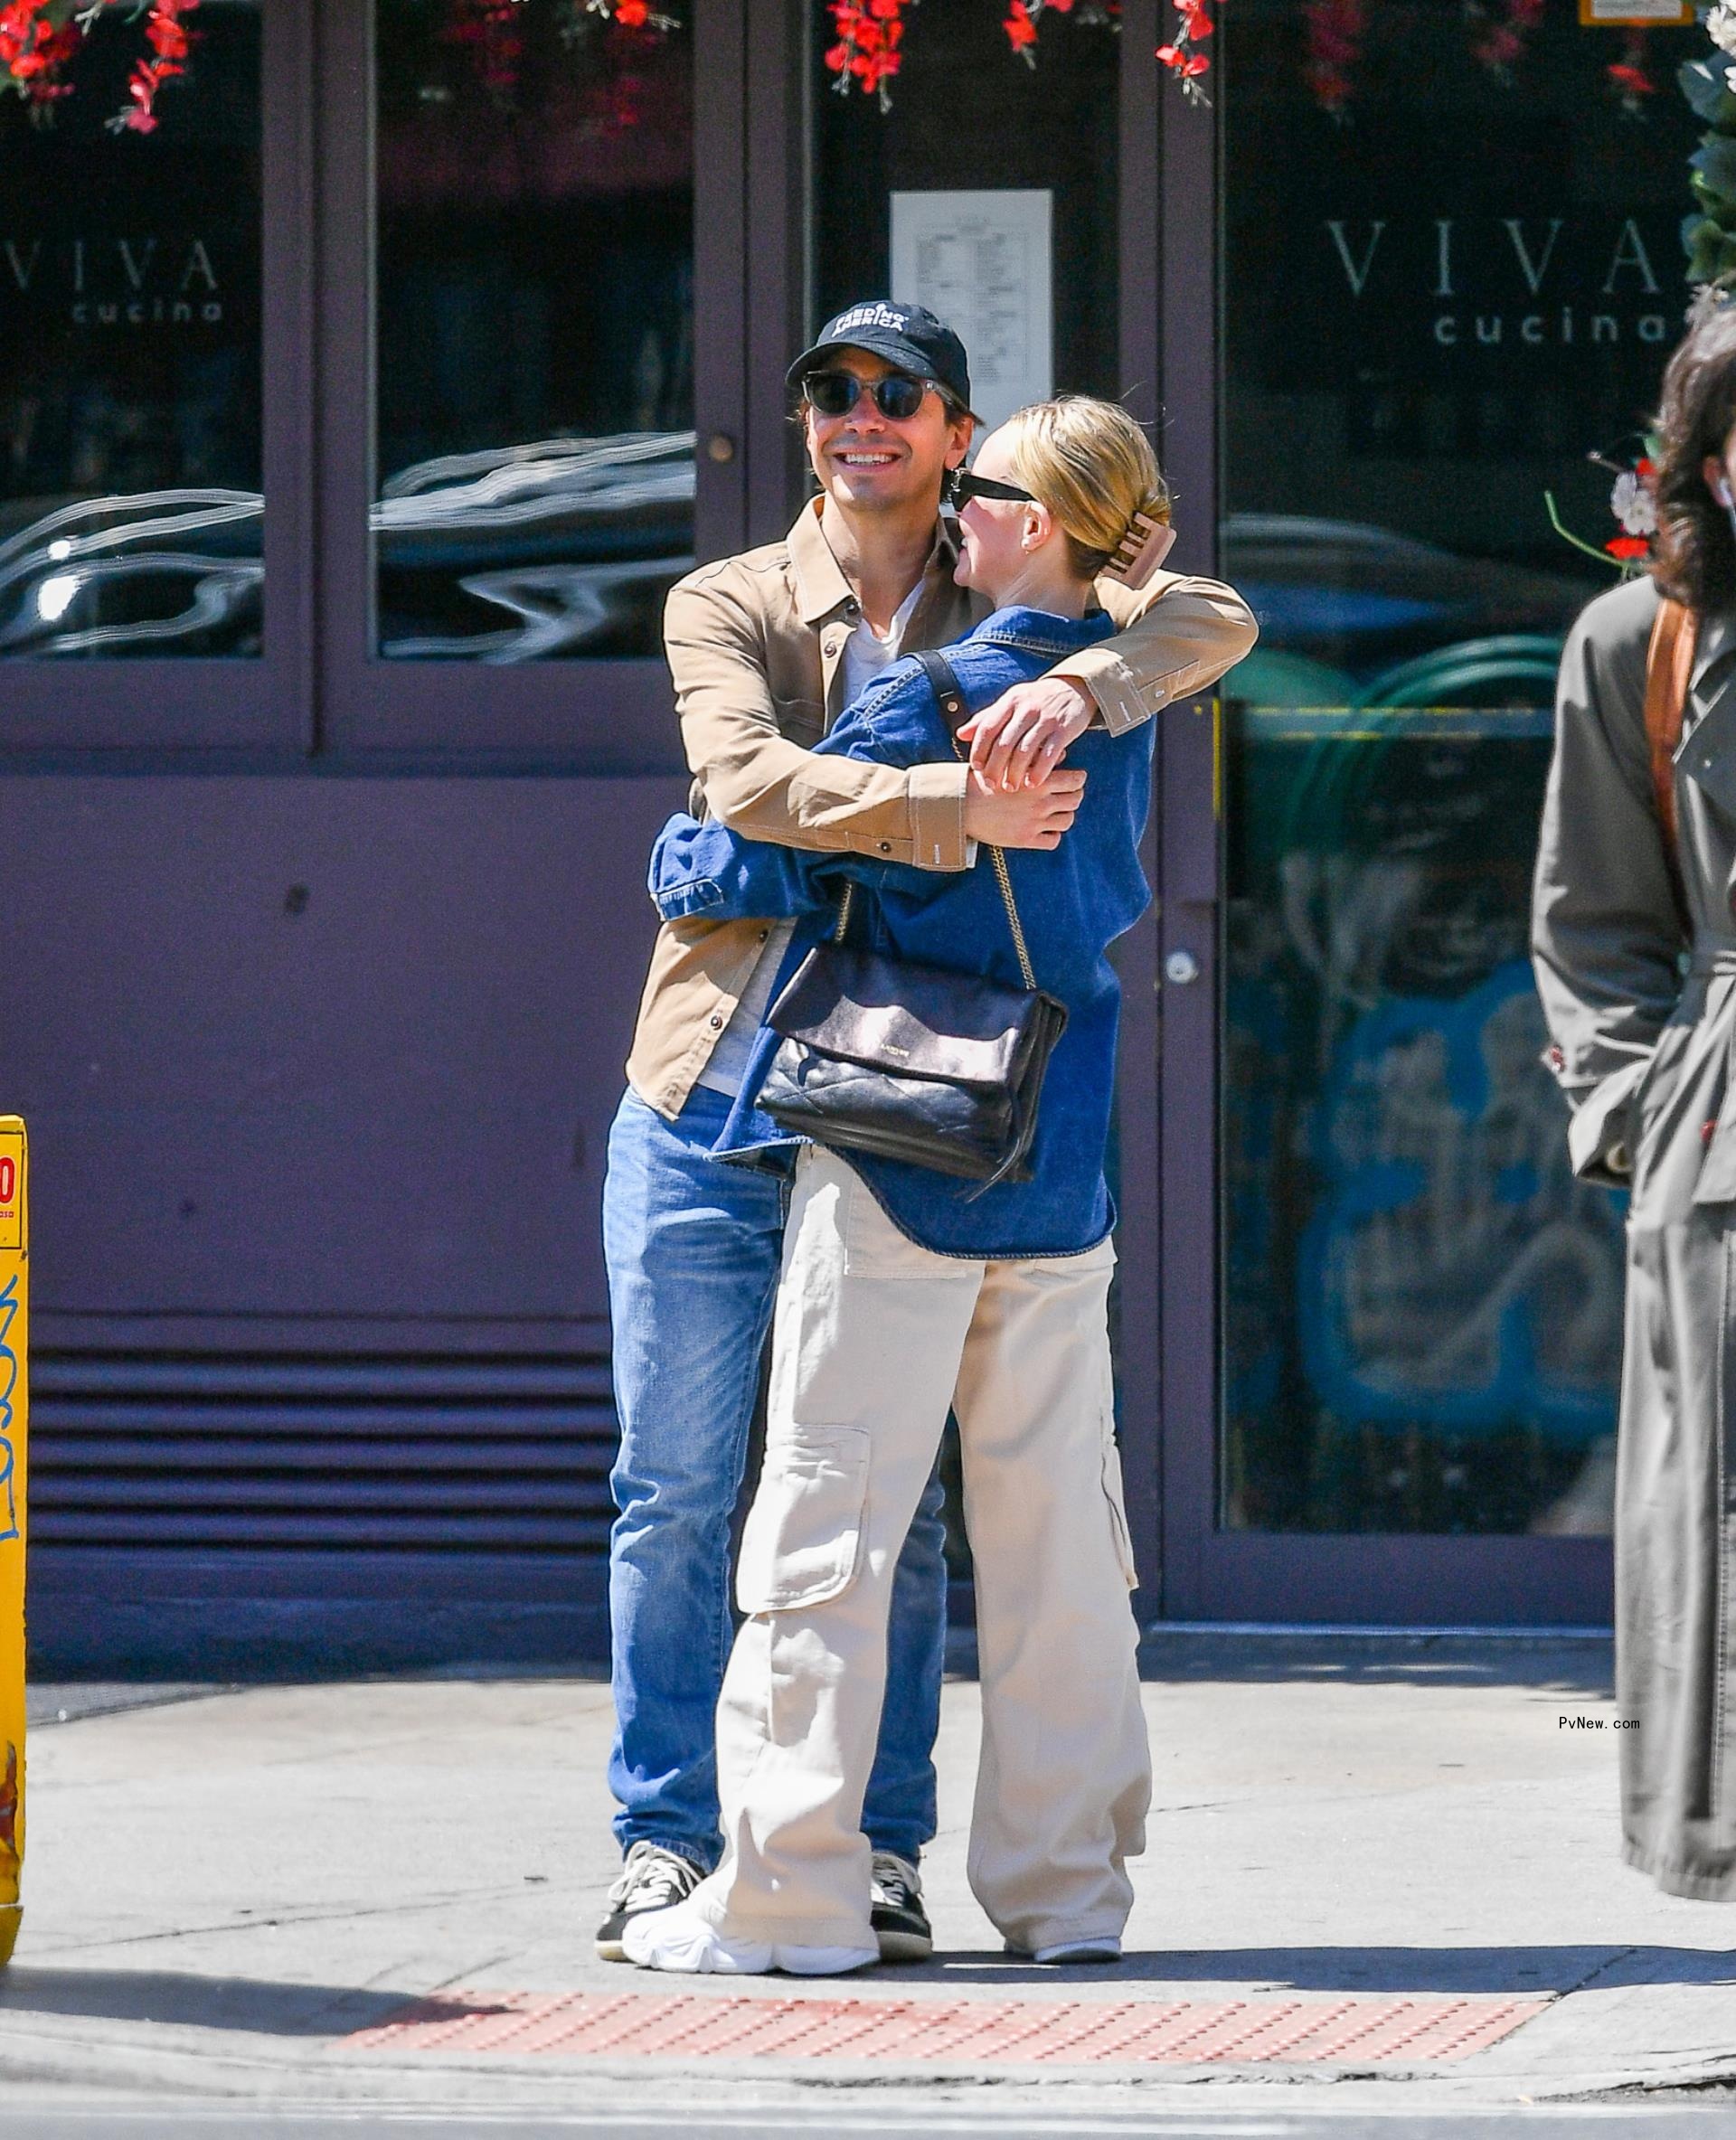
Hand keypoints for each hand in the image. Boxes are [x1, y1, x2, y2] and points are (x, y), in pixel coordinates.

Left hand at [957, 675, 1094, 791]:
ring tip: (1010, 787)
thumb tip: (960, 734)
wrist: (1074, 688)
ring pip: (1025, 750)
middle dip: (995, 767)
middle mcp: (1026, 708)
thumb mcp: (1010, 702)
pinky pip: (1050, 753)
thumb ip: (986, 718)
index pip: (988, 728)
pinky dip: (1040, 770)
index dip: (979, 750)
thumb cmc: (1036, 700)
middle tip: (991, 785)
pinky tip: (1033, 783)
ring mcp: (1046, 718)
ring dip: (1015, 772)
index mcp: (1009, 701)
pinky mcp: (1064, 728)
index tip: (976, 768)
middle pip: (1004, 742)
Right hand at [962, 765, 1086, 850]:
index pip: (1076, 780)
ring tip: (1057, 812)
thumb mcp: (1007, 760)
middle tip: (1068, 794)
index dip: (1078, 779)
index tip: (1074, 779)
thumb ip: (1037, 757)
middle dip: (1074, 795)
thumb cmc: (982, 779)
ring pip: (1067, 820)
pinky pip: (1053, 841)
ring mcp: (1034, 822)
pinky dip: (1053, 835)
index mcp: (1038, 780)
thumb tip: (1063, 756)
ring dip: (1065, 815)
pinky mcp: (1025, 840)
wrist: (960, 804)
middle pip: (1075, 800)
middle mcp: (1041, 802)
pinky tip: (1046, 829)